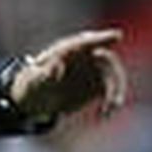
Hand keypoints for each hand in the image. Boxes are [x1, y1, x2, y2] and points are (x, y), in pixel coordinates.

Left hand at [10, 29, 128, 125]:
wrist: (39, 99)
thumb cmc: (34, 85)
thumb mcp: (33, 81)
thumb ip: (43, 74)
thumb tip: (56, 66)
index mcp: (69, 49)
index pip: (87, 42)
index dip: (103, 38)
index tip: (117, 36)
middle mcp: (86, 56)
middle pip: (106, 59)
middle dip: (112, 72)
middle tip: (112, 89)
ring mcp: (95, 69)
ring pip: (113, 76)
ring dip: (115, 92)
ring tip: (109, 109)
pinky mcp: (99, 85)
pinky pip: (111, 91)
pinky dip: (111, 102)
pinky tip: (104, 115)